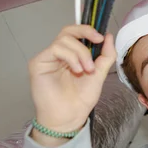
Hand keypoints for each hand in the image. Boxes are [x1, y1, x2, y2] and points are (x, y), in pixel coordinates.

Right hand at [28, 25, 115, 142]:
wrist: (70, 117)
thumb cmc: (82, 98)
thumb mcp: (99, 74)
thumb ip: (105, 56)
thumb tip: (109, 36)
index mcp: (72, 55)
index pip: (77, 33)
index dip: (88, 30)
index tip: (101, 37)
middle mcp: (59, 54)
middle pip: (68, 31)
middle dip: (85, 33)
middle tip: (97, 41)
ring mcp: (48, 58)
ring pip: (64, 39)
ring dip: (81, 52)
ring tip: (87, 69)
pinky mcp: (38, 63)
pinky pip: (55, 49)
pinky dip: (70, 57)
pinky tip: (77, 70)